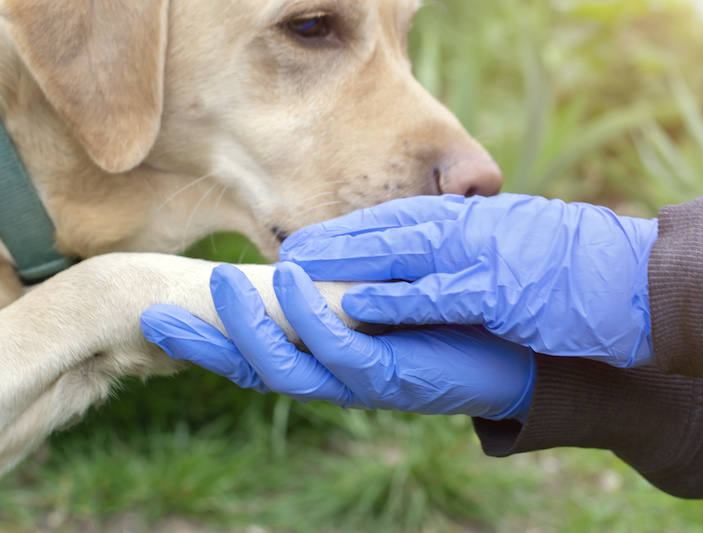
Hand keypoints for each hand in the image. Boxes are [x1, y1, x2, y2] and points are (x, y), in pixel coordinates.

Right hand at [140, 263, 535, 421]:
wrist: (512, 342)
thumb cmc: (441, 311)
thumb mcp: (380, 289)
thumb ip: (341, 280)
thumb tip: (295, 255)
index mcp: (323, 355)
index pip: (255, 349)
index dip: (207, 336)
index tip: (158, 312)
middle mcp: (331, 375)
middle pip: (256, 370)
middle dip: (208, 345)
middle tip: (161, 317)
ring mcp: (359, 381)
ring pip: (288, 369)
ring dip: (251, 328)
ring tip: (222, 284)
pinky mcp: (393, 378)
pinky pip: (341, 355)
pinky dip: (310, 322)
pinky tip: (291, 284)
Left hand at [280, 193, 657, 367]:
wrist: (636, 280)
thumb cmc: (574, 267)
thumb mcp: (515, 244)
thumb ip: (472, 246)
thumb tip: (431, 261)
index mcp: (475, 219)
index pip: (400, 218)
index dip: (350, 231)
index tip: (310, 243)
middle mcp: (474, 228)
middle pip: (389, 229)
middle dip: (334, 242)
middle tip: (287, 253)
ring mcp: (487, 257)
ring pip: (403, 254)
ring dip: (349, 263)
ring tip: (300, 274)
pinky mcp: (503, 291)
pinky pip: (440, 294)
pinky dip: (398, 299)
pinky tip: (359, 306)